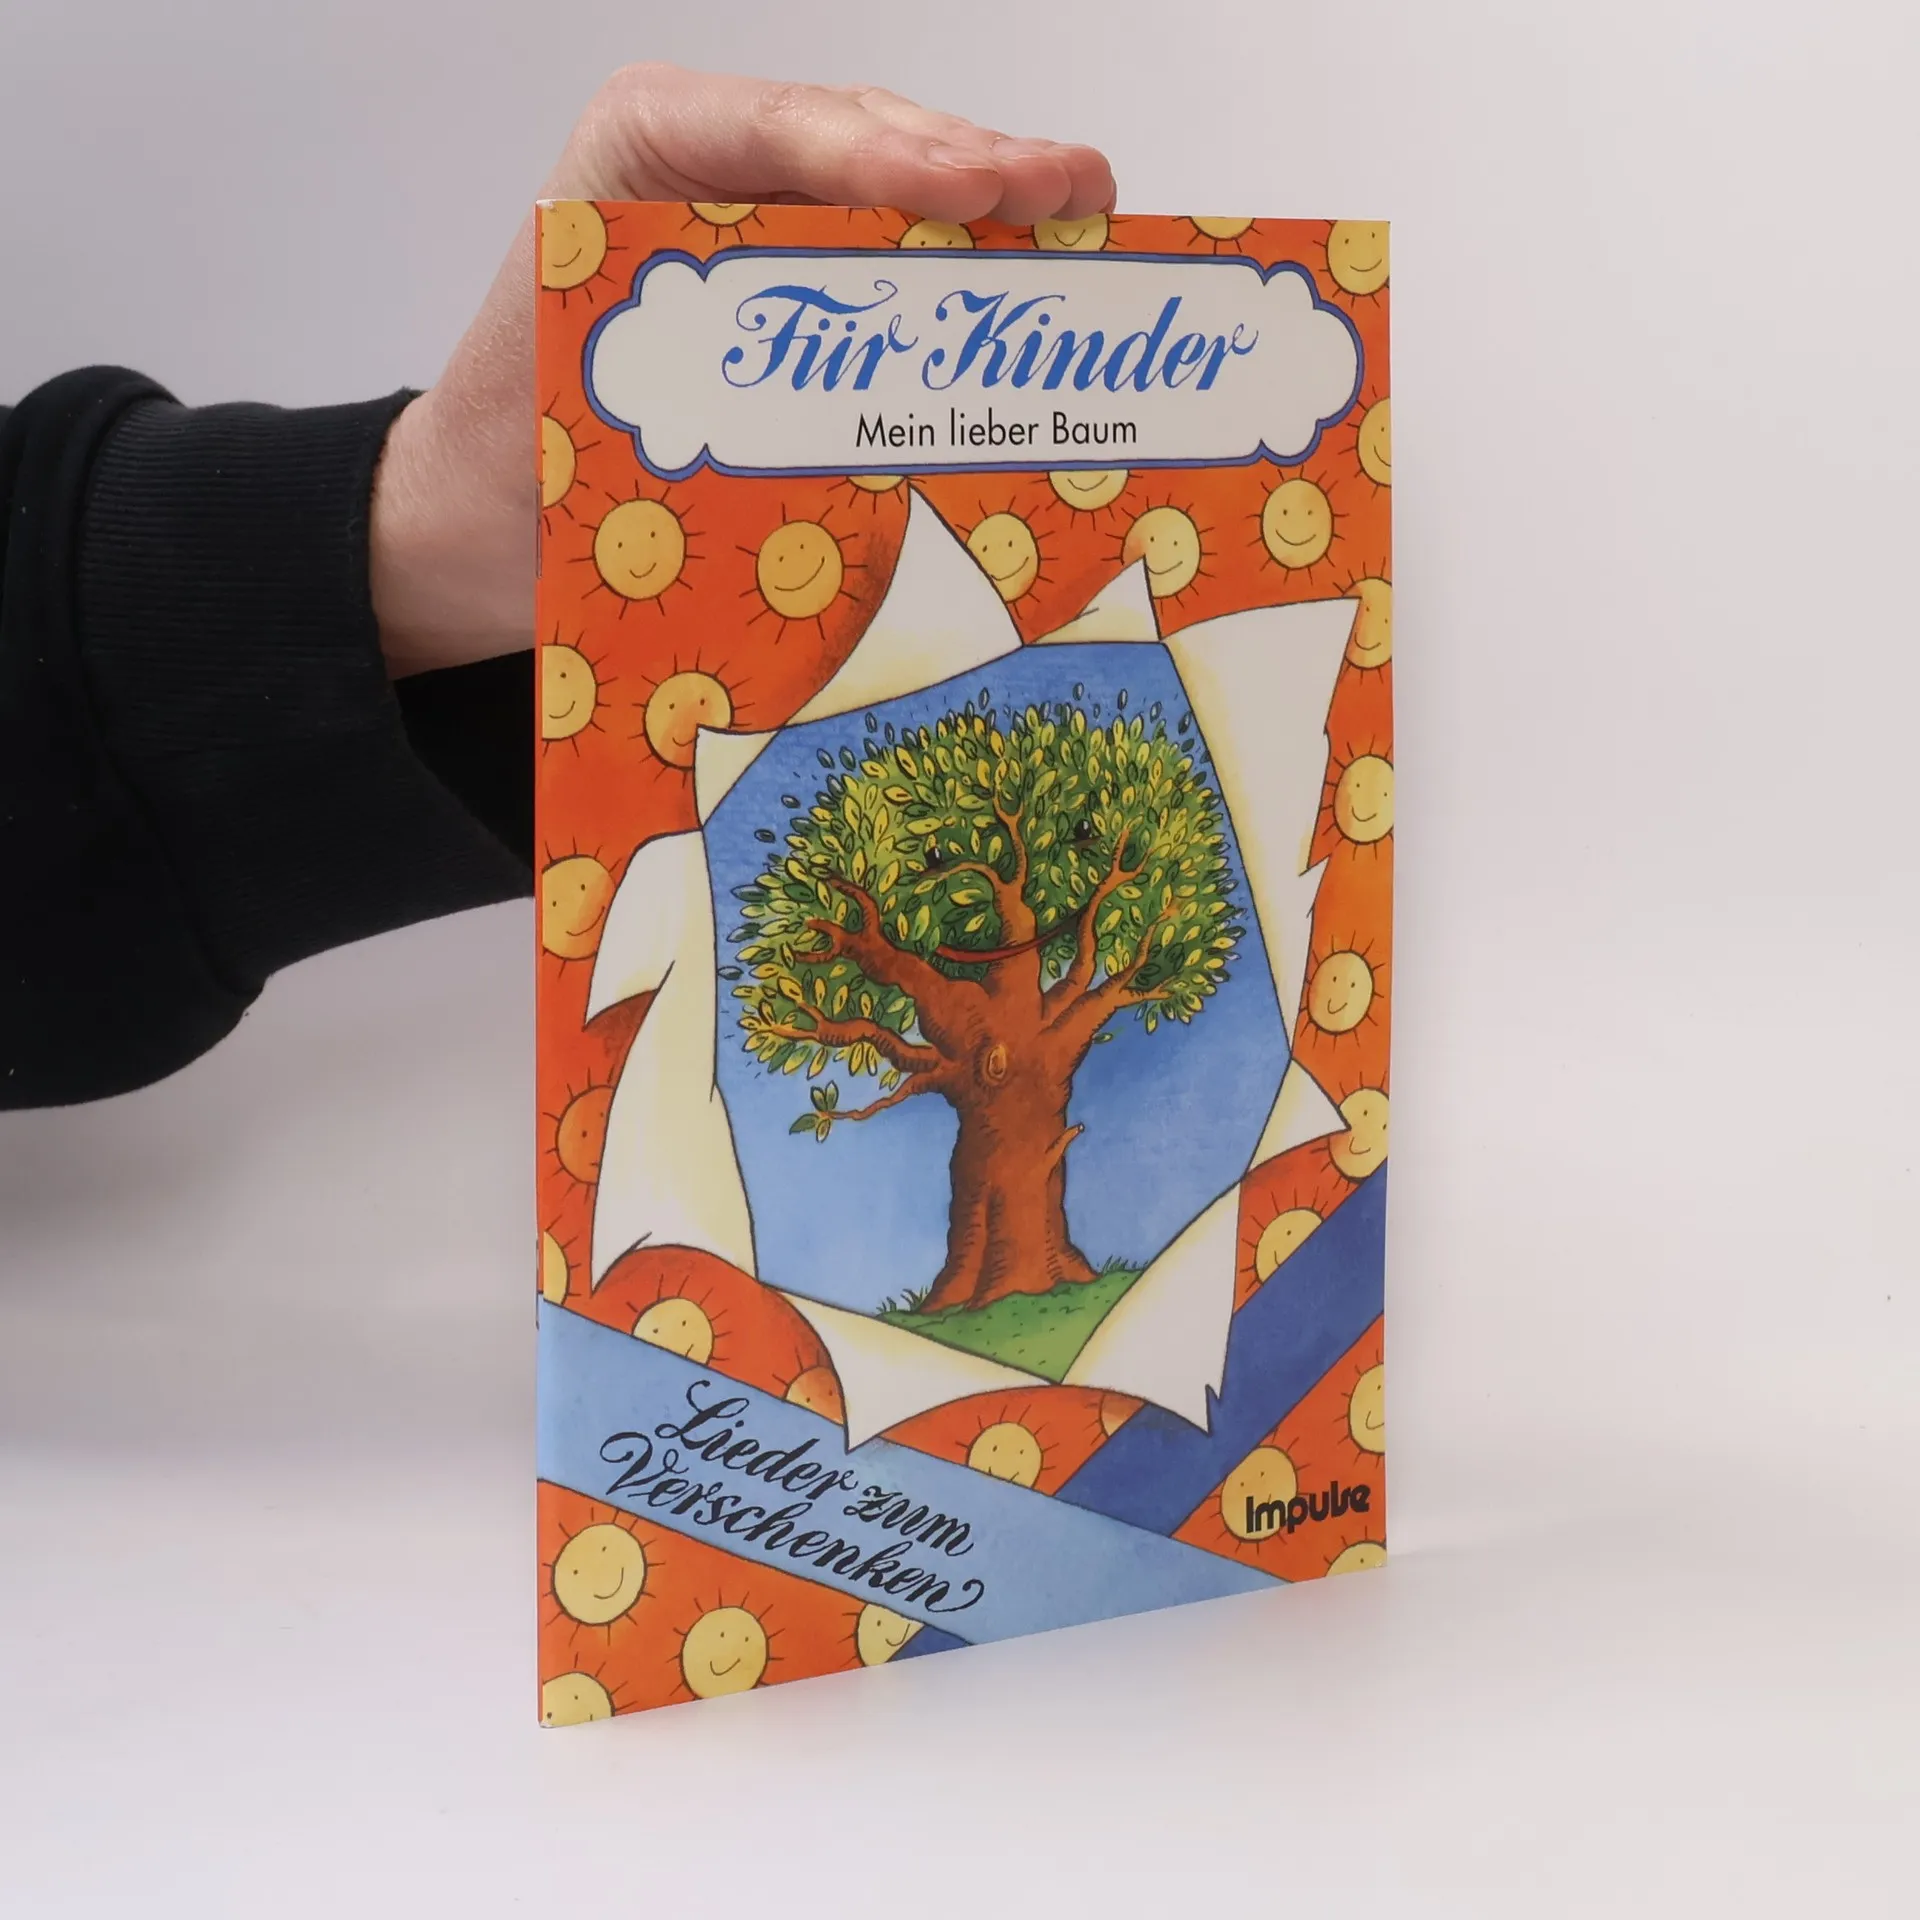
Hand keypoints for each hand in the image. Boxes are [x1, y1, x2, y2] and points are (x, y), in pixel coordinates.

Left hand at [370, 65, 1116, 675]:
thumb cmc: (519, 448)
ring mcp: (764, 219)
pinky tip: (1037, 276)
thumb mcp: (590, 395)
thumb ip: (695, 371)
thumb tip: (820, 411)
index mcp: (636, 156)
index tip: (974, 189)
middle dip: (973, 165)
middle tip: (1070, 189)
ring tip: (1084, 212)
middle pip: (858, 140)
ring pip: (891, 190)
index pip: (772, 131)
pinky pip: (889, 260)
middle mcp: (708, 167)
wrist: (484, 512)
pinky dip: (965, 273)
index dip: (884, 154)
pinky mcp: (800, 283)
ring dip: (995, 208)